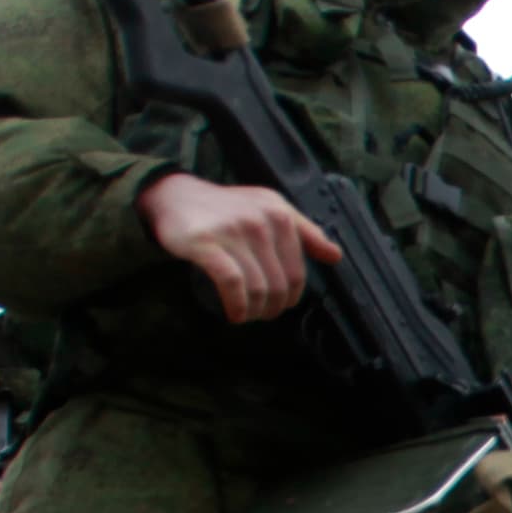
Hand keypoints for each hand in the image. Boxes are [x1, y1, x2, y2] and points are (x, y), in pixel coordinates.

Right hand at [140, 173, 340, 324]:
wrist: (176, 197)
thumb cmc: (228, 208)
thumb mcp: (271, 209)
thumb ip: (305, 232)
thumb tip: (335, 256)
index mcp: (280, 214)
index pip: (297, 272)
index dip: (291, 297)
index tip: (281, 305)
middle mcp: (259, 221)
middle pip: (279, 284)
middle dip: (273, 308)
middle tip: (262, 314)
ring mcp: (232, 231)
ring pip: (257, 287)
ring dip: (255, 311)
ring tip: (247, 315)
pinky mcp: (205, 243)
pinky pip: (232, 284)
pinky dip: (237, 306)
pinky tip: (235, 314)